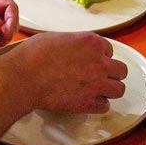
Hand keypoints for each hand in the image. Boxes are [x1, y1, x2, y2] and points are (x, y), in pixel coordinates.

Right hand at [0, 31, 127, 138]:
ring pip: (119, 89)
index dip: (100, 57)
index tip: (90, 62)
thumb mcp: (56, 38)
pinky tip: (86, 102)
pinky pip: (105, 106)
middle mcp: (100, 62)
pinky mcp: (90, 102)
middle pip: (121, 70)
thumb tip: (74, 49)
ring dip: (109, 90)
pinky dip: (97, 105)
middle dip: (111, 74)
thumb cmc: (34, 54)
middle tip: (98, 78)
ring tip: (96, 92)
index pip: (109, 51)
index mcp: (92, 42)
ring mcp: (97, 83)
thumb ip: (73, 43)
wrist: (25, 77)